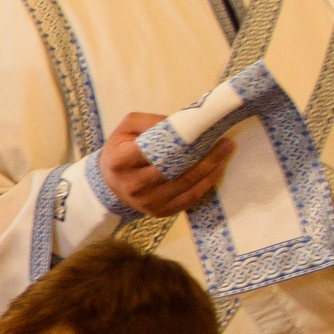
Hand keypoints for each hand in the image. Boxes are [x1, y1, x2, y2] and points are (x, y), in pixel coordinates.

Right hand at [98, 112, 233, 217]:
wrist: (108, 183)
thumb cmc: (120, 151)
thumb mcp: (126, 129)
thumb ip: (151, 121)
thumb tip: (183, 123)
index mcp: (121, 160)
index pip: (157, 150)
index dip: (184, 141)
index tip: (205, 132)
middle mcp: (133, 184)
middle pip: (176, 169)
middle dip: (204, 156)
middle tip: (225, 143)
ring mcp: (146, 201)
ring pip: (186, 185)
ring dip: (210, 170)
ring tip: (225, 154)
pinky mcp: (158, 212)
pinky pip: (188, 199)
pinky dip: (205, 185)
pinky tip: (216, 171)